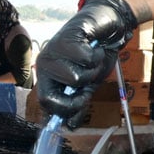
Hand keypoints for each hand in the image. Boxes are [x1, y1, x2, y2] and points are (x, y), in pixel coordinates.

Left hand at [35, 0, 137, 122]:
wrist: (108, 27)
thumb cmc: (96, 55)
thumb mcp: (89, 84)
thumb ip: (79, 103)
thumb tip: (71, 126)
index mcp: (48, 76)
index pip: (46, 103)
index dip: (66, 110)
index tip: (83, 103)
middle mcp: (45, 64)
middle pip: (51, 98)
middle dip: (78, 97)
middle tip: (89, 82)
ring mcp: (52, 51)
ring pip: (74, 79)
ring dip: (92, 71)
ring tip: (93, 59)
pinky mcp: (66, 38)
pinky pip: (86, 60)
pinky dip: (97, 56)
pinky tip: (95, 46)